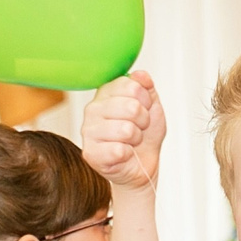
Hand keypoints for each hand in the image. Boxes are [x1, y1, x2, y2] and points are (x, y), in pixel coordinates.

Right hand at [81, 72, 164, 190]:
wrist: (142, 165)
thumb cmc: (144, 136)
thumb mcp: (152, 107)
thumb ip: (146, 88)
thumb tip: (141, 75)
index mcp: (106, 92)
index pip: (131, 85)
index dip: (146, 100)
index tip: (144, 109)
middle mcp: (93, 108)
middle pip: (131, 107)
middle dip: (143, 121)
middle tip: (138, 128)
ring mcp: (88, 130)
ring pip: (126, 129)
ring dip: (136, 138)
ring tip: (130, 141)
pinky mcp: (90, 153)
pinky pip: (119, 150)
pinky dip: (128, 154)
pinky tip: (123, 154)